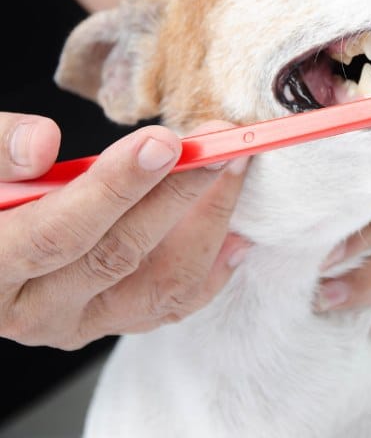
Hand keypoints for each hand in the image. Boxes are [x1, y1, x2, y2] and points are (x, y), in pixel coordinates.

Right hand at [0, 112, 249, 348]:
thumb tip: (41, 144)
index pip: (59, 232)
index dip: (117, 187)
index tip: (166, 143)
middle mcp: (37, 310)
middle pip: (120, 255)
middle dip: (179, 193)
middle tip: (220, 146)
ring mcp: (82, 321)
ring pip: (160, 287)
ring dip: (207, 226)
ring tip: (235, 171)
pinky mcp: (114, 319)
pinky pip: (172, 304)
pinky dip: (211, 271)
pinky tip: (237, 237)